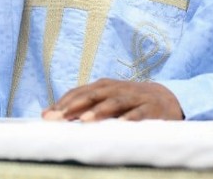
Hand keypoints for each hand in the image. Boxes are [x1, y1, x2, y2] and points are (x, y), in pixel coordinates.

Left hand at [42, 78, 182, 120]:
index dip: (64, 102)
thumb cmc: (128, 103)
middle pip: (95, 95)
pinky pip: (140, 114)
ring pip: (115, 102)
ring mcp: (135, 98)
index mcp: (105, 87)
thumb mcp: (105, 101)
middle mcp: (118, 89)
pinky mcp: (152, 109)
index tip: (47, 116)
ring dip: (100, 111)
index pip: (81, 92)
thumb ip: (79, 106)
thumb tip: (46, 114)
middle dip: (76, 105)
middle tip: (59, 117)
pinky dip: (130, 118)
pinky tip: (121, 125)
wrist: (167, 99)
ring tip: (85, 121)